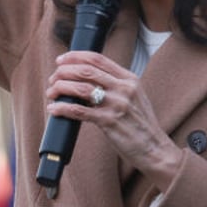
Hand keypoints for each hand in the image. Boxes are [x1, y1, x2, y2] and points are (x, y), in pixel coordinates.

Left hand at [46, 50, 182, 191]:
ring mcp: (117, 105)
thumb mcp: (134, 97)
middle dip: (64, 72)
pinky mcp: (110, 122)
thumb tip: (86, 78)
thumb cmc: (141, 125)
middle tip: (53, 79)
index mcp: (129, 79)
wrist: (155, 150)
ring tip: (51, 93)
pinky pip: (80, 111)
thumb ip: (116, 85)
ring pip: (81, 88)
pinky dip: (63, 108)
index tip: (60, 60)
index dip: (75, 56)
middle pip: (86, 70)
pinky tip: (54, 109)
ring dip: (61, 88)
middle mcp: (124, 88)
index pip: (98, 58)